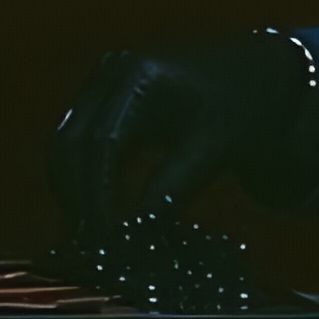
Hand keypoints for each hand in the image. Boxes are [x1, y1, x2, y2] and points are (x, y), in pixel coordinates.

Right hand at [49, 35, 318, 244]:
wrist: (252, 74)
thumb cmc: (237, 106)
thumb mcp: (210, 149)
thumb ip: (170, 188)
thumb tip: (134, 234)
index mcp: (140, 76)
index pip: (101, 142)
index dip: (96, 195)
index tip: (104, 238)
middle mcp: (111, 71)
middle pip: (72, 142)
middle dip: (76, 197)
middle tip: (89, 246)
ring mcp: (102, 80)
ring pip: (66, 143)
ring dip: (72, 190)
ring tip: (89, 236)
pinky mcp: (101, 96)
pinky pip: (78, 140)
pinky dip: (82, 176)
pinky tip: (94, 210)